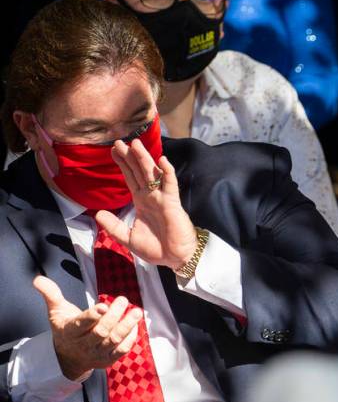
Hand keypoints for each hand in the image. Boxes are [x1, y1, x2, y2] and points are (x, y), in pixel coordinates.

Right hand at [33, 276, 142, 380]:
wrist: (68, 357)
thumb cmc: (66, 329)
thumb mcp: (56, 312)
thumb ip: (51, 294)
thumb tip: (38, 279)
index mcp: (70, 332)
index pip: (81, 324)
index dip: (93, 316)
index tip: (104, 305)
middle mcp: (83, 344)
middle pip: (101, 331)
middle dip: (114, 316)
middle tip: (123, 300)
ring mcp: (97, 354)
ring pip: (114, 340)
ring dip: (127, 325)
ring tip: (136, 312)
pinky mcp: (108, 360)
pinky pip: (122, 350)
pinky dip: (130, 338)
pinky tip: (135, 325)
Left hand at [96, 137, 196, 271]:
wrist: (175, 259)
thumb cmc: (156, 249)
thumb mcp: (128, 238)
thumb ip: (113, 226)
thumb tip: (98, 214)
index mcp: (141, 202)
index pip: (130, 178)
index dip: (122, 164)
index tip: (114, 151)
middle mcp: (151, 196)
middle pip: (139, 172)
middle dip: (130, 157)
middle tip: (119, 142)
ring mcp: (162, 198)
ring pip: (152, 174)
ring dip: (144, 159)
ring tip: (135, 144)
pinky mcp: (172, 203)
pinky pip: (170, 185)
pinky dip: (167, 172)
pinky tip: (162, 160)